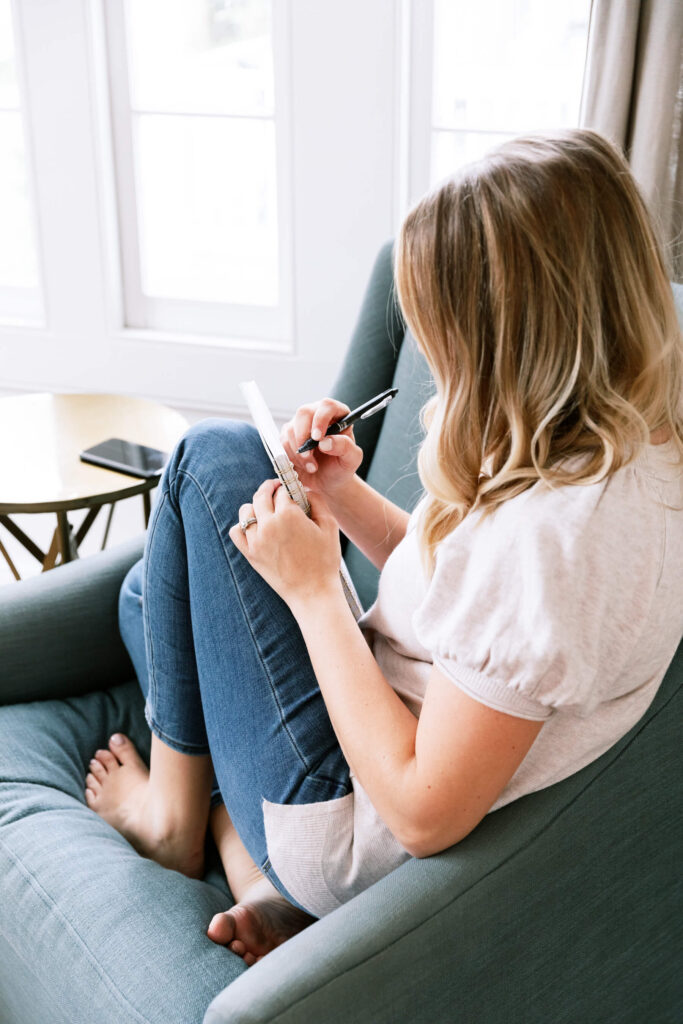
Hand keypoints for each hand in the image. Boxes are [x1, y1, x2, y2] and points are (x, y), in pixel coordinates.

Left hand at [228, 478, 341, 607]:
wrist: (313, 592)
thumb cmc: (325, 560)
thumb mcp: (330, 526)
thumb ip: (317, 501)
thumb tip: (305, 491)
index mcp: (288, 515)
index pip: (282, 491)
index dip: (288, 488)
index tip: (292, 491)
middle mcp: (268, 525)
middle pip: (261, 496)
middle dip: (269, 488)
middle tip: (276, 488)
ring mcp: (256, 540)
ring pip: (246, 511)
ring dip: (255, 505)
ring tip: (266, 509)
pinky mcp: (250, 554)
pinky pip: (236, 532)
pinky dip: (242, 526)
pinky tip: (255, 527)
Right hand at [280, 398, 363, 499]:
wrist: (327, 481)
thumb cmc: (341, 467)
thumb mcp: (351, 459)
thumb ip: (345, 447)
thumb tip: (325, 441)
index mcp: (338, 415)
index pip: (327, 406)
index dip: (321, 419)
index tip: (318, 438)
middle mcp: (318, 415)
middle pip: (304, 413)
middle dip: (303, 437)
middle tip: (310, 457)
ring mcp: (301, 423)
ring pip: (290, 429)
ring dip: (298, 452)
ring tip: (312, 467)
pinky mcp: (289, 434)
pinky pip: (282, 441)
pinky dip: (291, 456)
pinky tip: (303, 465)